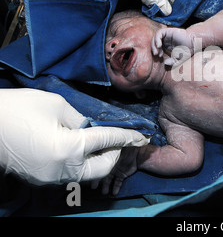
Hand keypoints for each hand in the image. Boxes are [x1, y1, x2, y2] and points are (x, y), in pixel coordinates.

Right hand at [0, 88, 148, 185]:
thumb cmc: (19, 109)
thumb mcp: (57, 105)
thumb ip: (83, 119)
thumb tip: (95, 127)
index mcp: (69, 149)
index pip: (108, 141)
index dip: (128, 136)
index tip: (142, 135)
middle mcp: (63, 170)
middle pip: (104, 167)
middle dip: (115, 152)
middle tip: (118, 137)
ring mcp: (52, 179)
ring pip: (89, 173)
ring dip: (99, 158)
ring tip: (99, 140)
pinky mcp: (43, 180)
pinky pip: (72, 173)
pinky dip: (82, 162)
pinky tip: (79, 146)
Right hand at [91, 147, 138, 195]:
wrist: (138, 152)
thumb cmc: (126, 146)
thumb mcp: (115, 146)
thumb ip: (105, 148)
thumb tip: (95, 147)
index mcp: (105, 156)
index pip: (96, 163)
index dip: (93, 169)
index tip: (89, 174)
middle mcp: (108, 164)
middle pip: (100, 174)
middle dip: (97, 180)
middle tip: (94, 186)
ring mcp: (114, 171)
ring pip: (108, 180)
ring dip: (105, 186)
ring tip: (104, 192)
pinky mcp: (121, 175)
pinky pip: (117, 183)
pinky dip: (116, 188)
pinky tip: (114, 192)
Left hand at [151, 27, 195, 65]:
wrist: (194, 43)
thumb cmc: (188, 50)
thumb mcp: (179, 59)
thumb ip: (173, 62)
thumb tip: (165, 62)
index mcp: (167, 45)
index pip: (157, 47)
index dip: (156, 52)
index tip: (160, 57)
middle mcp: (166, 40)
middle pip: (154, 42)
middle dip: (154, 49)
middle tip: (156, 55)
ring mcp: (167, 35)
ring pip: (155, 38)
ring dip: (154, 45)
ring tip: (157, 51)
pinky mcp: (168, 31)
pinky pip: (159, 33)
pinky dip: (157, 39)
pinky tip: (159, 45)